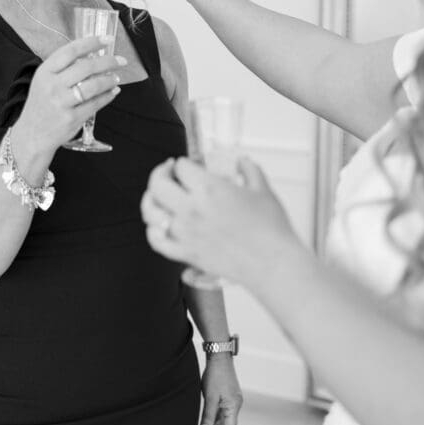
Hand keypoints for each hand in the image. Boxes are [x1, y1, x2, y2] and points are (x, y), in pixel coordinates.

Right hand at [17, 36, 123, 153]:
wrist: (31, 135)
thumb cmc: (41, 105)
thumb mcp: (43, 81)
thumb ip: (63, 68)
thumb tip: (91, 55)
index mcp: (45, 72)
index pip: (71, 51)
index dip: (91, 43)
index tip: (107, 39)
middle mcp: (52, 85)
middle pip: (86, 67)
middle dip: (108, 61)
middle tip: (120, 60)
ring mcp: (62, 103)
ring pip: (93, 86)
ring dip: (109, 80)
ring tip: (116, 78)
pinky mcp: (72, 118)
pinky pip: (95, 104)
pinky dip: (107, 96)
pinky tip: (112, 91)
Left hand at [141, 157, 297, 292]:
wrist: (272, 263)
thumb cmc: (270, 229)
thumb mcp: (262, 188)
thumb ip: (248, 168)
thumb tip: (241, 161)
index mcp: (209, 188)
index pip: (182, 166)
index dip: (186, 161)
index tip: (191, 163)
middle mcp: (191, 209)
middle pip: (158, 184)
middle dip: (160, 173)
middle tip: (168, 171)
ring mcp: (185, 233)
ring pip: (150, 211)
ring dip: (150, 199)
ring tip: (156, 195)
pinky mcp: (186, 254)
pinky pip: (157, 240)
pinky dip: (153, 230)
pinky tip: (158, 224)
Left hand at [200, 355, 242, 424]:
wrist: (219, 356)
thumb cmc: (215, 375)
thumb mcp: (210, 397)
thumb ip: (207, 416)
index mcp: (234, 406)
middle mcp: (235, 404)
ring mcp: (232, 400)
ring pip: (223, 420)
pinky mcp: (227, 396)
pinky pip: (222, 413)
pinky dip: (215, 421)